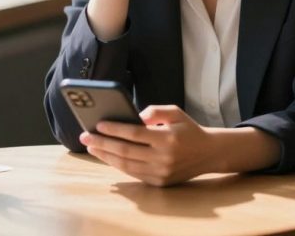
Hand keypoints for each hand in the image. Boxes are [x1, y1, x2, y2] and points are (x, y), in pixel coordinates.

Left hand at [79, 105, 214, 185]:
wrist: (208, 153)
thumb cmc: (189, 130)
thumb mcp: (176, 113)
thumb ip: (155, 111)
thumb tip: (133, 117)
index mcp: (168, 138)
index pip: (135, 134)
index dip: (115, 129)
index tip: (98, 125)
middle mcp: (164, 157)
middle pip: (126, 151)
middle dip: (102, 143)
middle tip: (85, 137)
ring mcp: (161, 172)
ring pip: (126, 165)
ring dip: (106, 156)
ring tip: (92, 147)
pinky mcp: (159, 182)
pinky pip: (133, 173)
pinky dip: (118, 165)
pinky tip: (108, 156)